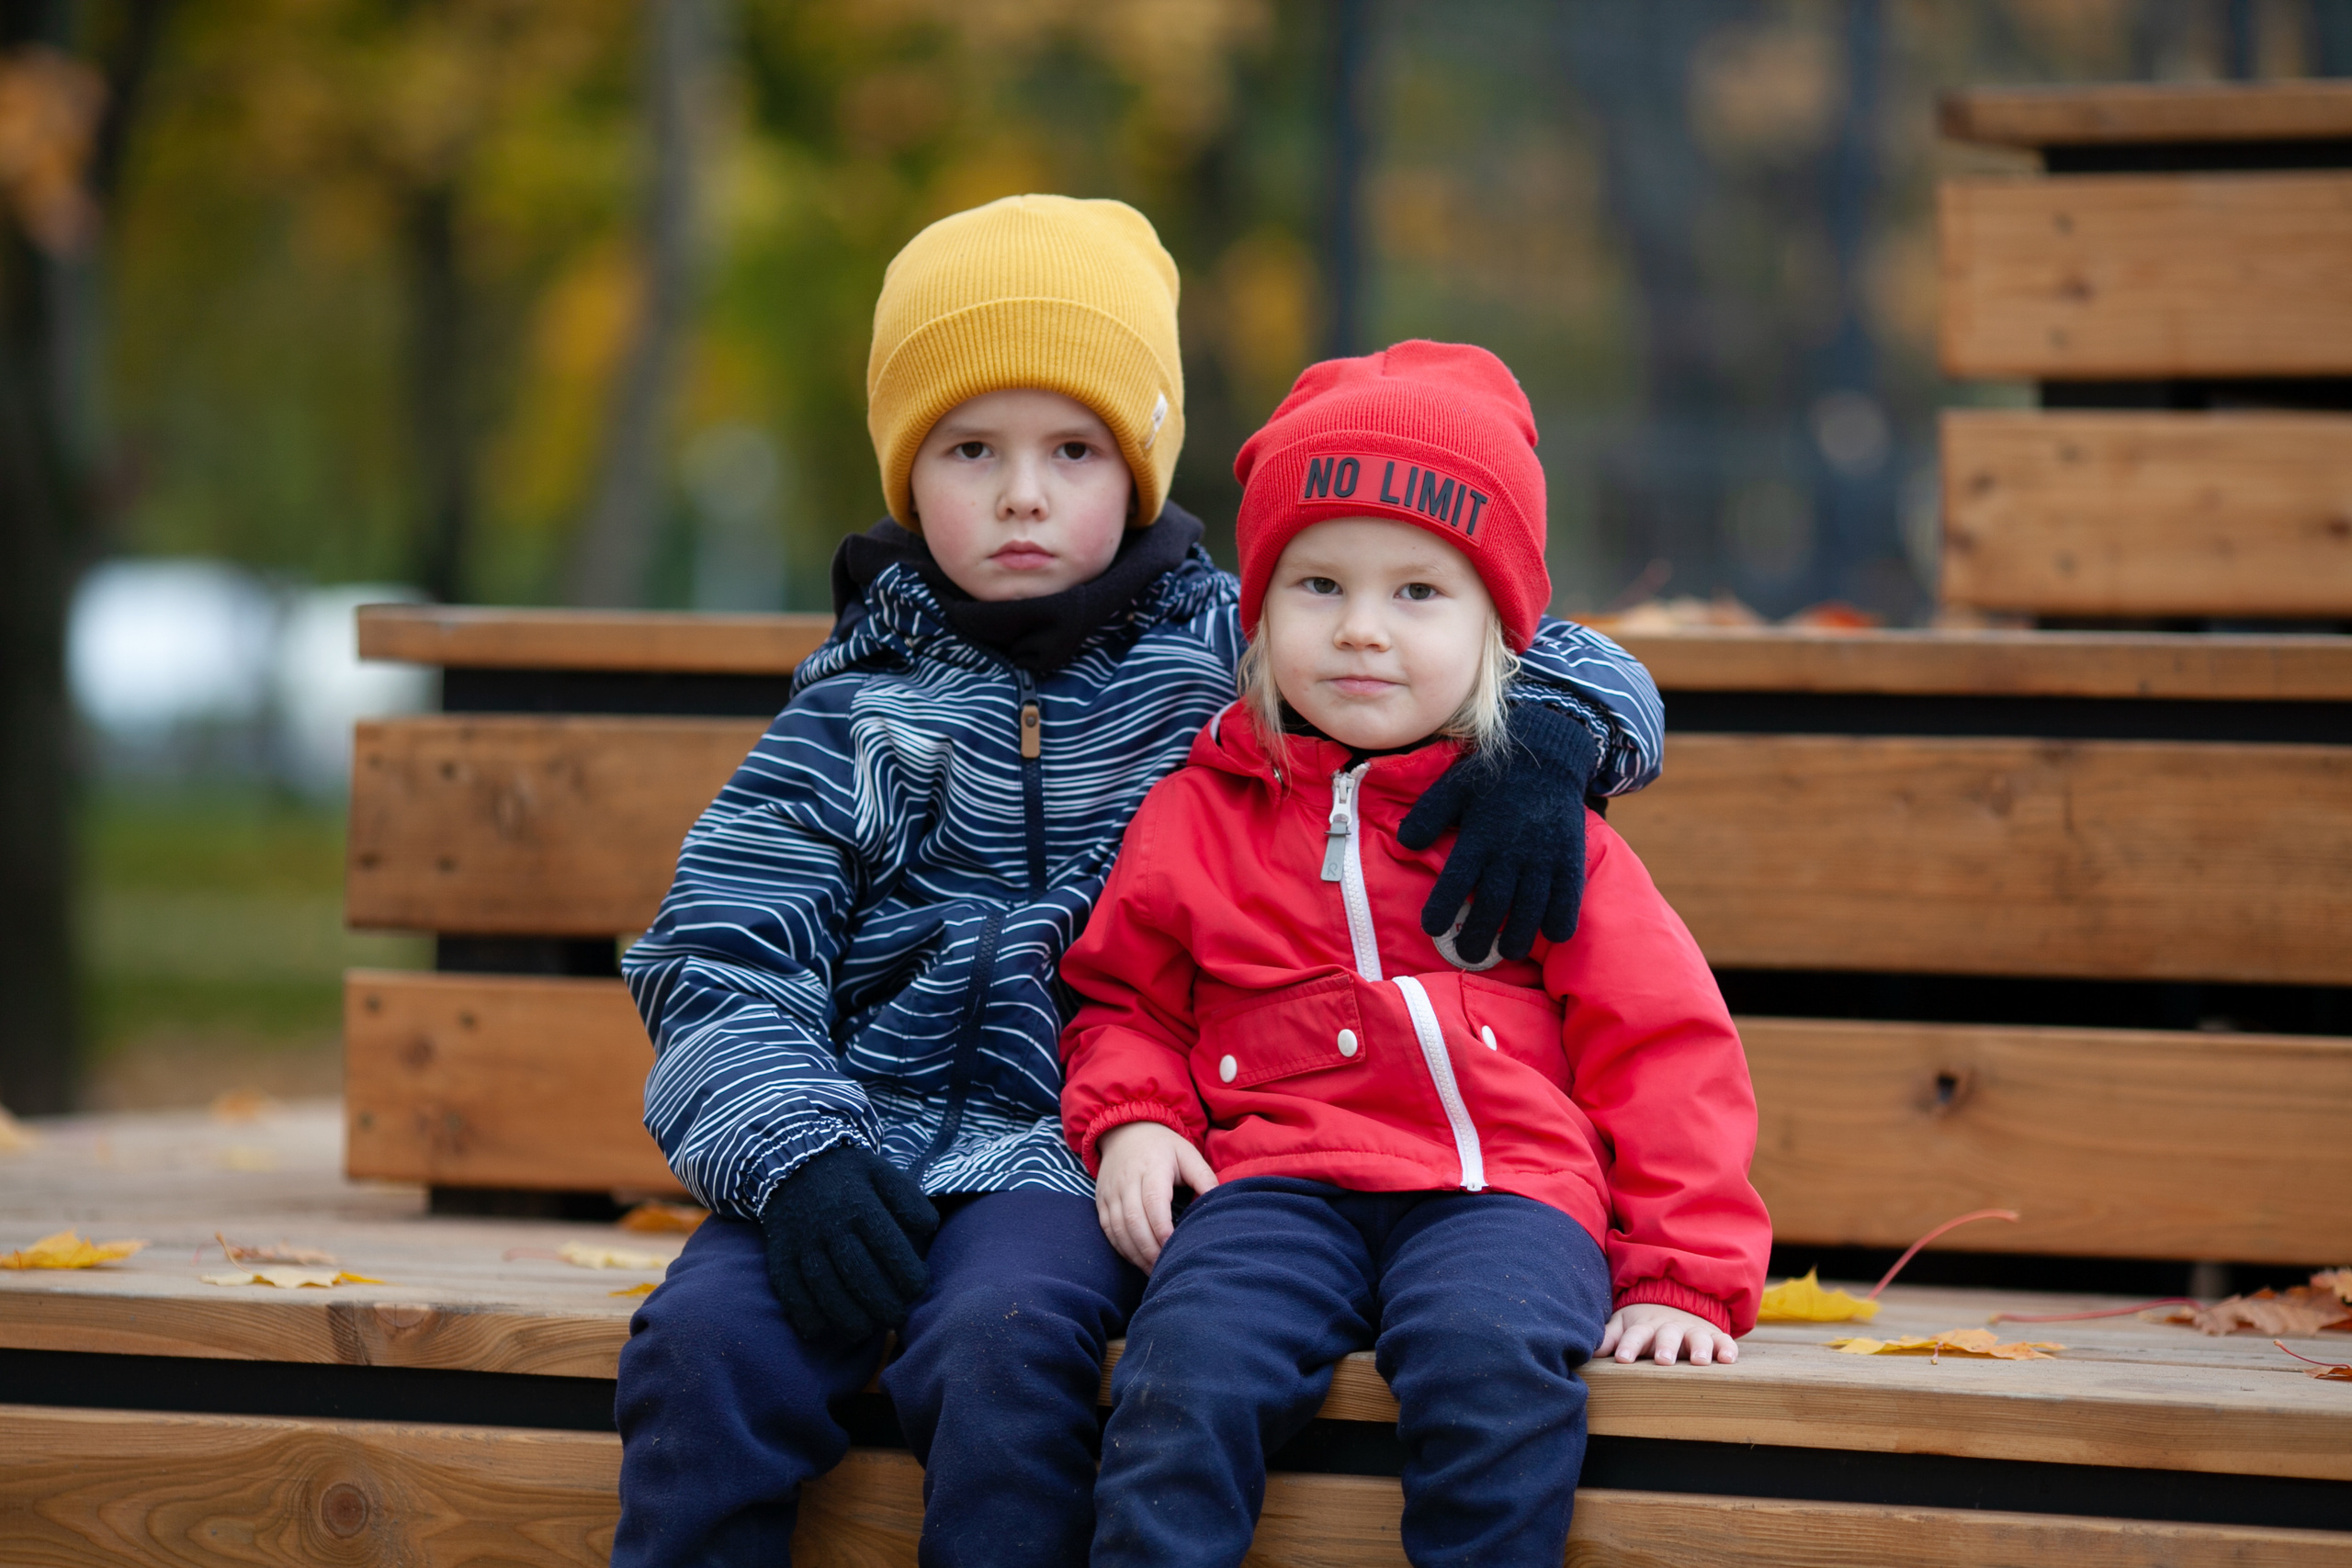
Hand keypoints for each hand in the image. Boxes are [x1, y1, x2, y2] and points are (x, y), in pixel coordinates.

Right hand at [759, 1144, 939, 1345]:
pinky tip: (823, 1329)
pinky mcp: (780, 1255)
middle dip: (882, 1304)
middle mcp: (829, 1225)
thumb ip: (909, 1200)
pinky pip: (789, 1292)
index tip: (918, 1288)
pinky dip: (806, 1315)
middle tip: (896, 1318)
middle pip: (857, 1273)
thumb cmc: (849, 1176)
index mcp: (859, 1204)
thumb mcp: (883, 1174)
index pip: (889, 1246)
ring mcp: (801, 1242)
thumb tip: (928, 1228)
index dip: (908, 1275)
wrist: (792, 1163)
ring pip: (824, 1288)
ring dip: (846, 1317)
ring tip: (865, 1329)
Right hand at [1093, 1120, 1218, 1271]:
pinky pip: (1108, 1229)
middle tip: (1166, 1269)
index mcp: (1152, 1167)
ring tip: (1154, 1271)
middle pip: (1134, 1220)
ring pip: (1118, 1228)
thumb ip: (1204, 1178)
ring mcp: (1111, 1191)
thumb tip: (1216, 1204)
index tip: (1175, 1248)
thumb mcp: (1188, 1153)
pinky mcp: (1101, 1200)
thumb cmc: (1163, 1147)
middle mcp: (1127, 1180)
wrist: (1125, 1130)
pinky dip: (1122, 1248)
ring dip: (1135, 1253)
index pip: (1154, 1202)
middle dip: (1150, 1249)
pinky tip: (1137, 1259)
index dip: (1162, 1229)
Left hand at [1399, 703, 1601, 962]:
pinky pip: (1568, 899)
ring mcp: (1544, 858)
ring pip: (1530, 909)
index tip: (1432, 928)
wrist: (1547, 757)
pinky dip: (1559, 921)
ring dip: (1517, 937)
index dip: (1443, 908)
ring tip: (1504, 951)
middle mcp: (1512, 851)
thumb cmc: (1492, 777)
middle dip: (1478, 936)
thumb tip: (1405, 844)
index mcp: (1480, 835)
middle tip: (1467, 955)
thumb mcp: (1453, 787)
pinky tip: (1549, 934)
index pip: (1457, 881)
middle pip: (1493, 906)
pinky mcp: (1569, 859)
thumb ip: (1428, 815)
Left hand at [1598, 1302, 1738, 1366]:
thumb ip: (1610, 1338)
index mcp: (1644, 1327)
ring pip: (1697, 1337)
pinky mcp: (1713, 1335)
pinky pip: (1723, 1340)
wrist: (1676, 1300)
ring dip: (1700, 1348)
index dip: (1628, 1346)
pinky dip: (1727, 1348)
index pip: (1634, 1335)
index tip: (1622, 1359)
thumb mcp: (1625, 1325)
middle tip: (1663, 1361)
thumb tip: (1589, 1352)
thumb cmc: (1644, 1323)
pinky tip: (1729, 1359)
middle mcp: (1669, 1328)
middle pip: (1667, 1336)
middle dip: (1665, 1347)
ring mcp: (1693, 1331)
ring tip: (1700, 1361)